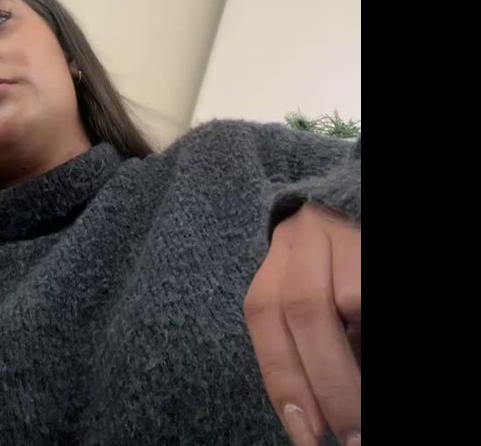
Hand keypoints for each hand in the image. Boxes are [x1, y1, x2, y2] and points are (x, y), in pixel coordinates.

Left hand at [244, 204, 360, 445]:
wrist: (353, 214)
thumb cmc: (336, 281)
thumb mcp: (313, 304)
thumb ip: (306, 347)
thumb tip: (315, 419)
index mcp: (280, 254)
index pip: (264, 311)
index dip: (283, 378)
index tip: (306, 435)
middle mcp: (306, 237)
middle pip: (301, 305)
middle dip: (325, 382)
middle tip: (348, 438)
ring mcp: (347, 236)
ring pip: (346, 300)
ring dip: (350, 366)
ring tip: (362, 415)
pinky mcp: (373, 248)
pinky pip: (367, 294)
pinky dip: (367, 332)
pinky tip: (365, 355)